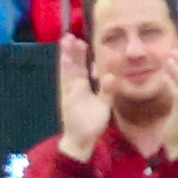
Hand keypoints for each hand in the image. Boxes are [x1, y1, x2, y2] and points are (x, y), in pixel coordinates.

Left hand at [55, 34, 111, 160]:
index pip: (76, 68)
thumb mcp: (102, 110)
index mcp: (78, 90)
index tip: (75, 41)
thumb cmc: (90, 126)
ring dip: (66, 57)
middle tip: (68, 36)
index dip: (75, 54)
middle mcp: (70, 88)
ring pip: (66, 71)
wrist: (78, 141)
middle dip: (68, 51)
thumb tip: (111, 75)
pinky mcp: (68, 96)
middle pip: (69, 66)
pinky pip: (66, 78)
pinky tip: (68, 61)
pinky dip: (67, 68)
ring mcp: (68, 92)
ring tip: (66, 43)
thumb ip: (106, 92)